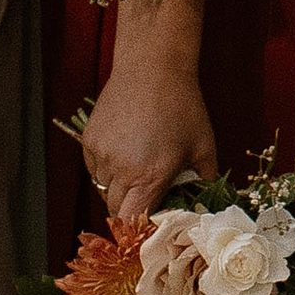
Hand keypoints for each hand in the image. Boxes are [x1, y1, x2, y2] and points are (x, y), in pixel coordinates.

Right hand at [81, 51, 215, 227]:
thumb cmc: (183, 107)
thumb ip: (205, 181)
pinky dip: (106, 169)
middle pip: (115, 209)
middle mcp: (121, 169)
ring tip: (137, 167)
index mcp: (150, 176)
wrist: (153, 68)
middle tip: (147, 195)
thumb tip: (205, 207)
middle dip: (130, 208)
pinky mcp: (89, 140)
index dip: (140, 226)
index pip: (132, 221)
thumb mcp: (204, 146)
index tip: (151, 220)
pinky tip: (125, 151)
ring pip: (103, 188)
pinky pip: (94, 168)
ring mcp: (102, 154)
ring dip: (118, 188)